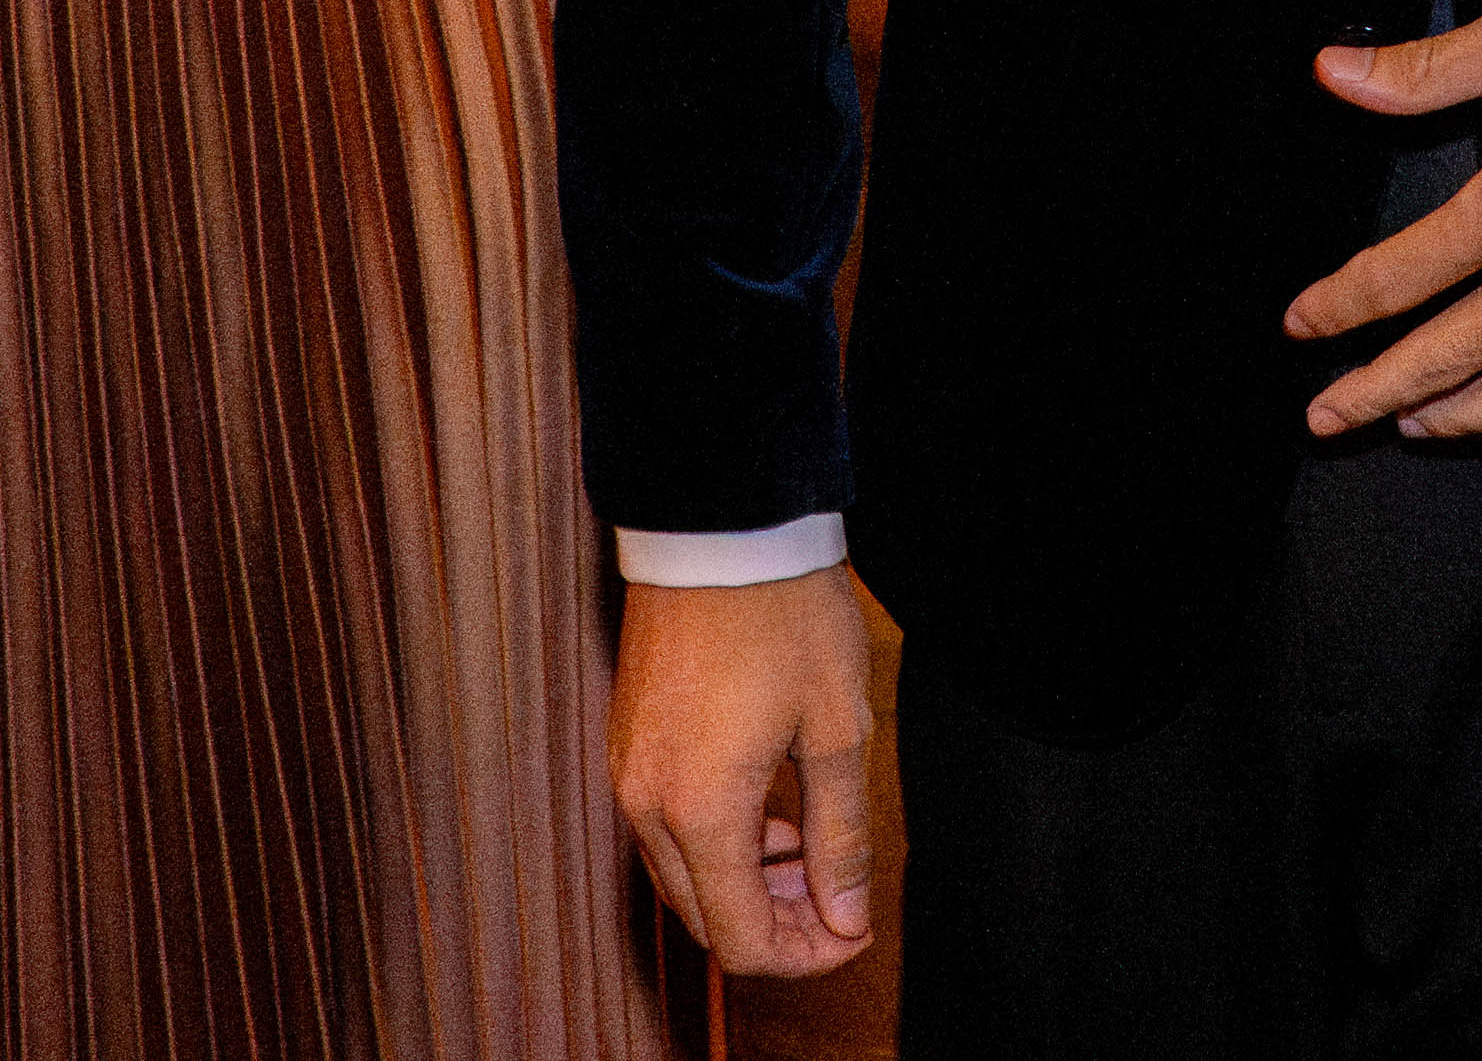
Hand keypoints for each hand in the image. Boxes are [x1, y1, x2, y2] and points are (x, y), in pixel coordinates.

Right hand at [610, 567, 876, 977]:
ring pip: (681, 877)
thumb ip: (840, 836)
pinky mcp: (626, 746)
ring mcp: (628, 773)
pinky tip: (766, 811)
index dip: (807, 954)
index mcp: (700, 811)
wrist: (721, 527)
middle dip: (778, 925)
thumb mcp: (836, 728)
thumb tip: (846, 914)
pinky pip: (664, 830)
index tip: (855, 928)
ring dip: (745, 886)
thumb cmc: (784, 616)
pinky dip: (714, 844)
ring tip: (809, 852)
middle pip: (706, 919)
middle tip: (839, 897)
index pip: (743, 940)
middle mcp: (648, 805)